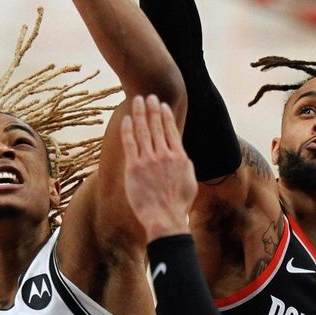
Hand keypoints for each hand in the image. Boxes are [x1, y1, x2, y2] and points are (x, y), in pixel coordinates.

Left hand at [121, 95, 196, 241]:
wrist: (165, 217)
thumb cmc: (178, 204)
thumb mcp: (189, 181)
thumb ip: (184, 165)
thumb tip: (181, 156)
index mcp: (179, 156)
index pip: (171, 130)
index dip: (166, 116)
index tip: (162, 105)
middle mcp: (164, 154)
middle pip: (157, 126)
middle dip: (152, 109)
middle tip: (149, 96)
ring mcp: (149, 160)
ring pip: (143, 130)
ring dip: (140, 113)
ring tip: (137, 101)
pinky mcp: (134, 167)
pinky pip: (130, 143)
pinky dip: (128, 129)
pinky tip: (126, 119)